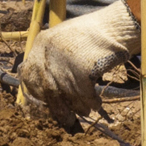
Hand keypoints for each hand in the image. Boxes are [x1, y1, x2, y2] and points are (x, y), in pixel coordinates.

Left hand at [17, 0, 138, 128]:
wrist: (117, 25)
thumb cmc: (93, 36)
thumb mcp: (64, 41)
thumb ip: (51, 60)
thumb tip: (44, 93)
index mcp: (41, 43)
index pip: (28, 76)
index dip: (35, 95)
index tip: (44, 107)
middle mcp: (49, 52)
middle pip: (48, 90)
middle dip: (58, 109)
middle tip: (67, 120)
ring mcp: (65, 61)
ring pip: (67, 96)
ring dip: (77, 108)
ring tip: (85, 111)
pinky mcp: (83, 69)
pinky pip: (84, 96)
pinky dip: (91, 103)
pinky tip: (96, 104)